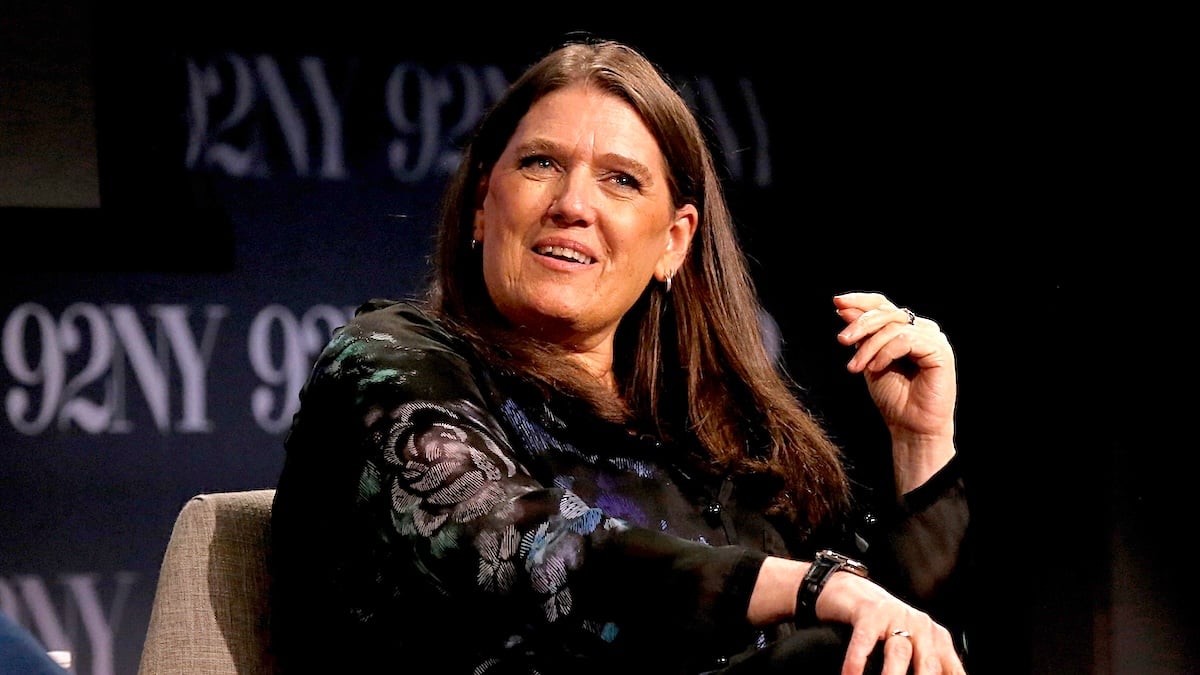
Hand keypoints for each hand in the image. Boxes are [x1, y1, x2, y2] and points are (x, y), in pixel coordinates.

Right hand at [818, 571, 965, 674]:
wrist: (850, 588)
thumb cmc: (883, 624)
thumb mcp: (912, 645)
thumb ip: (923, 665)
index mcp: (936, 638)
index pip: (950, 670)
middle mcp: (921, 626)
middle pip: (929, 665)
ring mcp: (896, 617)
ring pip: (900, 654)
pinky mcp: (870, 612)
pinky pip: (865, 642)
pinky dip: (857, 663)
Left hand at [832, 292, 956, 492]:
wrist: (910, 427)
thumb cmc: (893, 397)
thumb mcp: (868, 360)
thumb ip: (861, 336)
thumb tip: (843, 308)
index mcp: (906, 329)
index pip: (883, 305)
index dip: (861, 300)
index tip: (837, 301)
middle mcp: (922, 329)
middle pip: (887, 312)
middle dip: (860, 324)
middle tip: (842, 340)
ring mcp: (933, 338)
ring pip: (894, 326)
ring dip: (869, 346)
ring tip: (855, 368)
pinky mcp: (940, 351)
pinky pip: (906, 340)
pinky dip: (886, 352)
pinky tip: (875, 368)